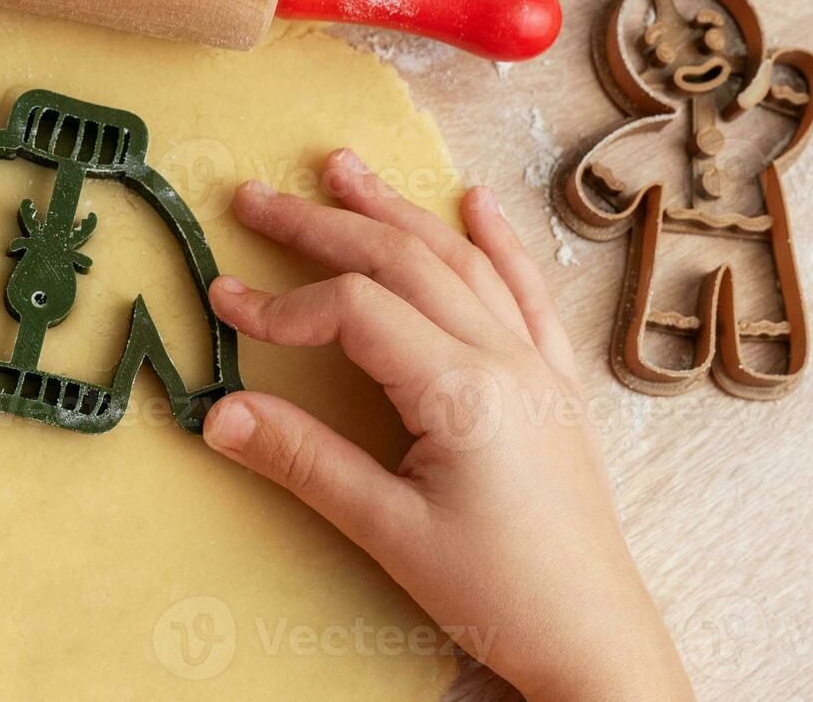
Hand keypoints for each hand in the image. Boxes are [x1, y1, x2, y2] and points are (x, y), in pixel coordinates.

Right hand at [203, 150, 691, 700]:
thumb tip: (218, 413)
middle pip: (404, 261)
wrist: (595, 641)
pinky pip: (525, 292)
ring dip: (397, 211)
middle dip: (324, 223)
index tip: (223, 304)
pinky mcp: (554, 384)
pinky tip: (476, 203)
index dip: (282, 302)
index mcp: (462, 390)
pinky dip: (497, 241)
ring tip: (345, 170)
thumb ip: (303, 461)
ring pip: (460, 262)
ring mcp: (537, 365)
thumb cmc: (498, 594)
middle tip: (257, 196)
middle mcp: (505, 358)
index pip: (356, 310)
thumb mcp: (388, 531)